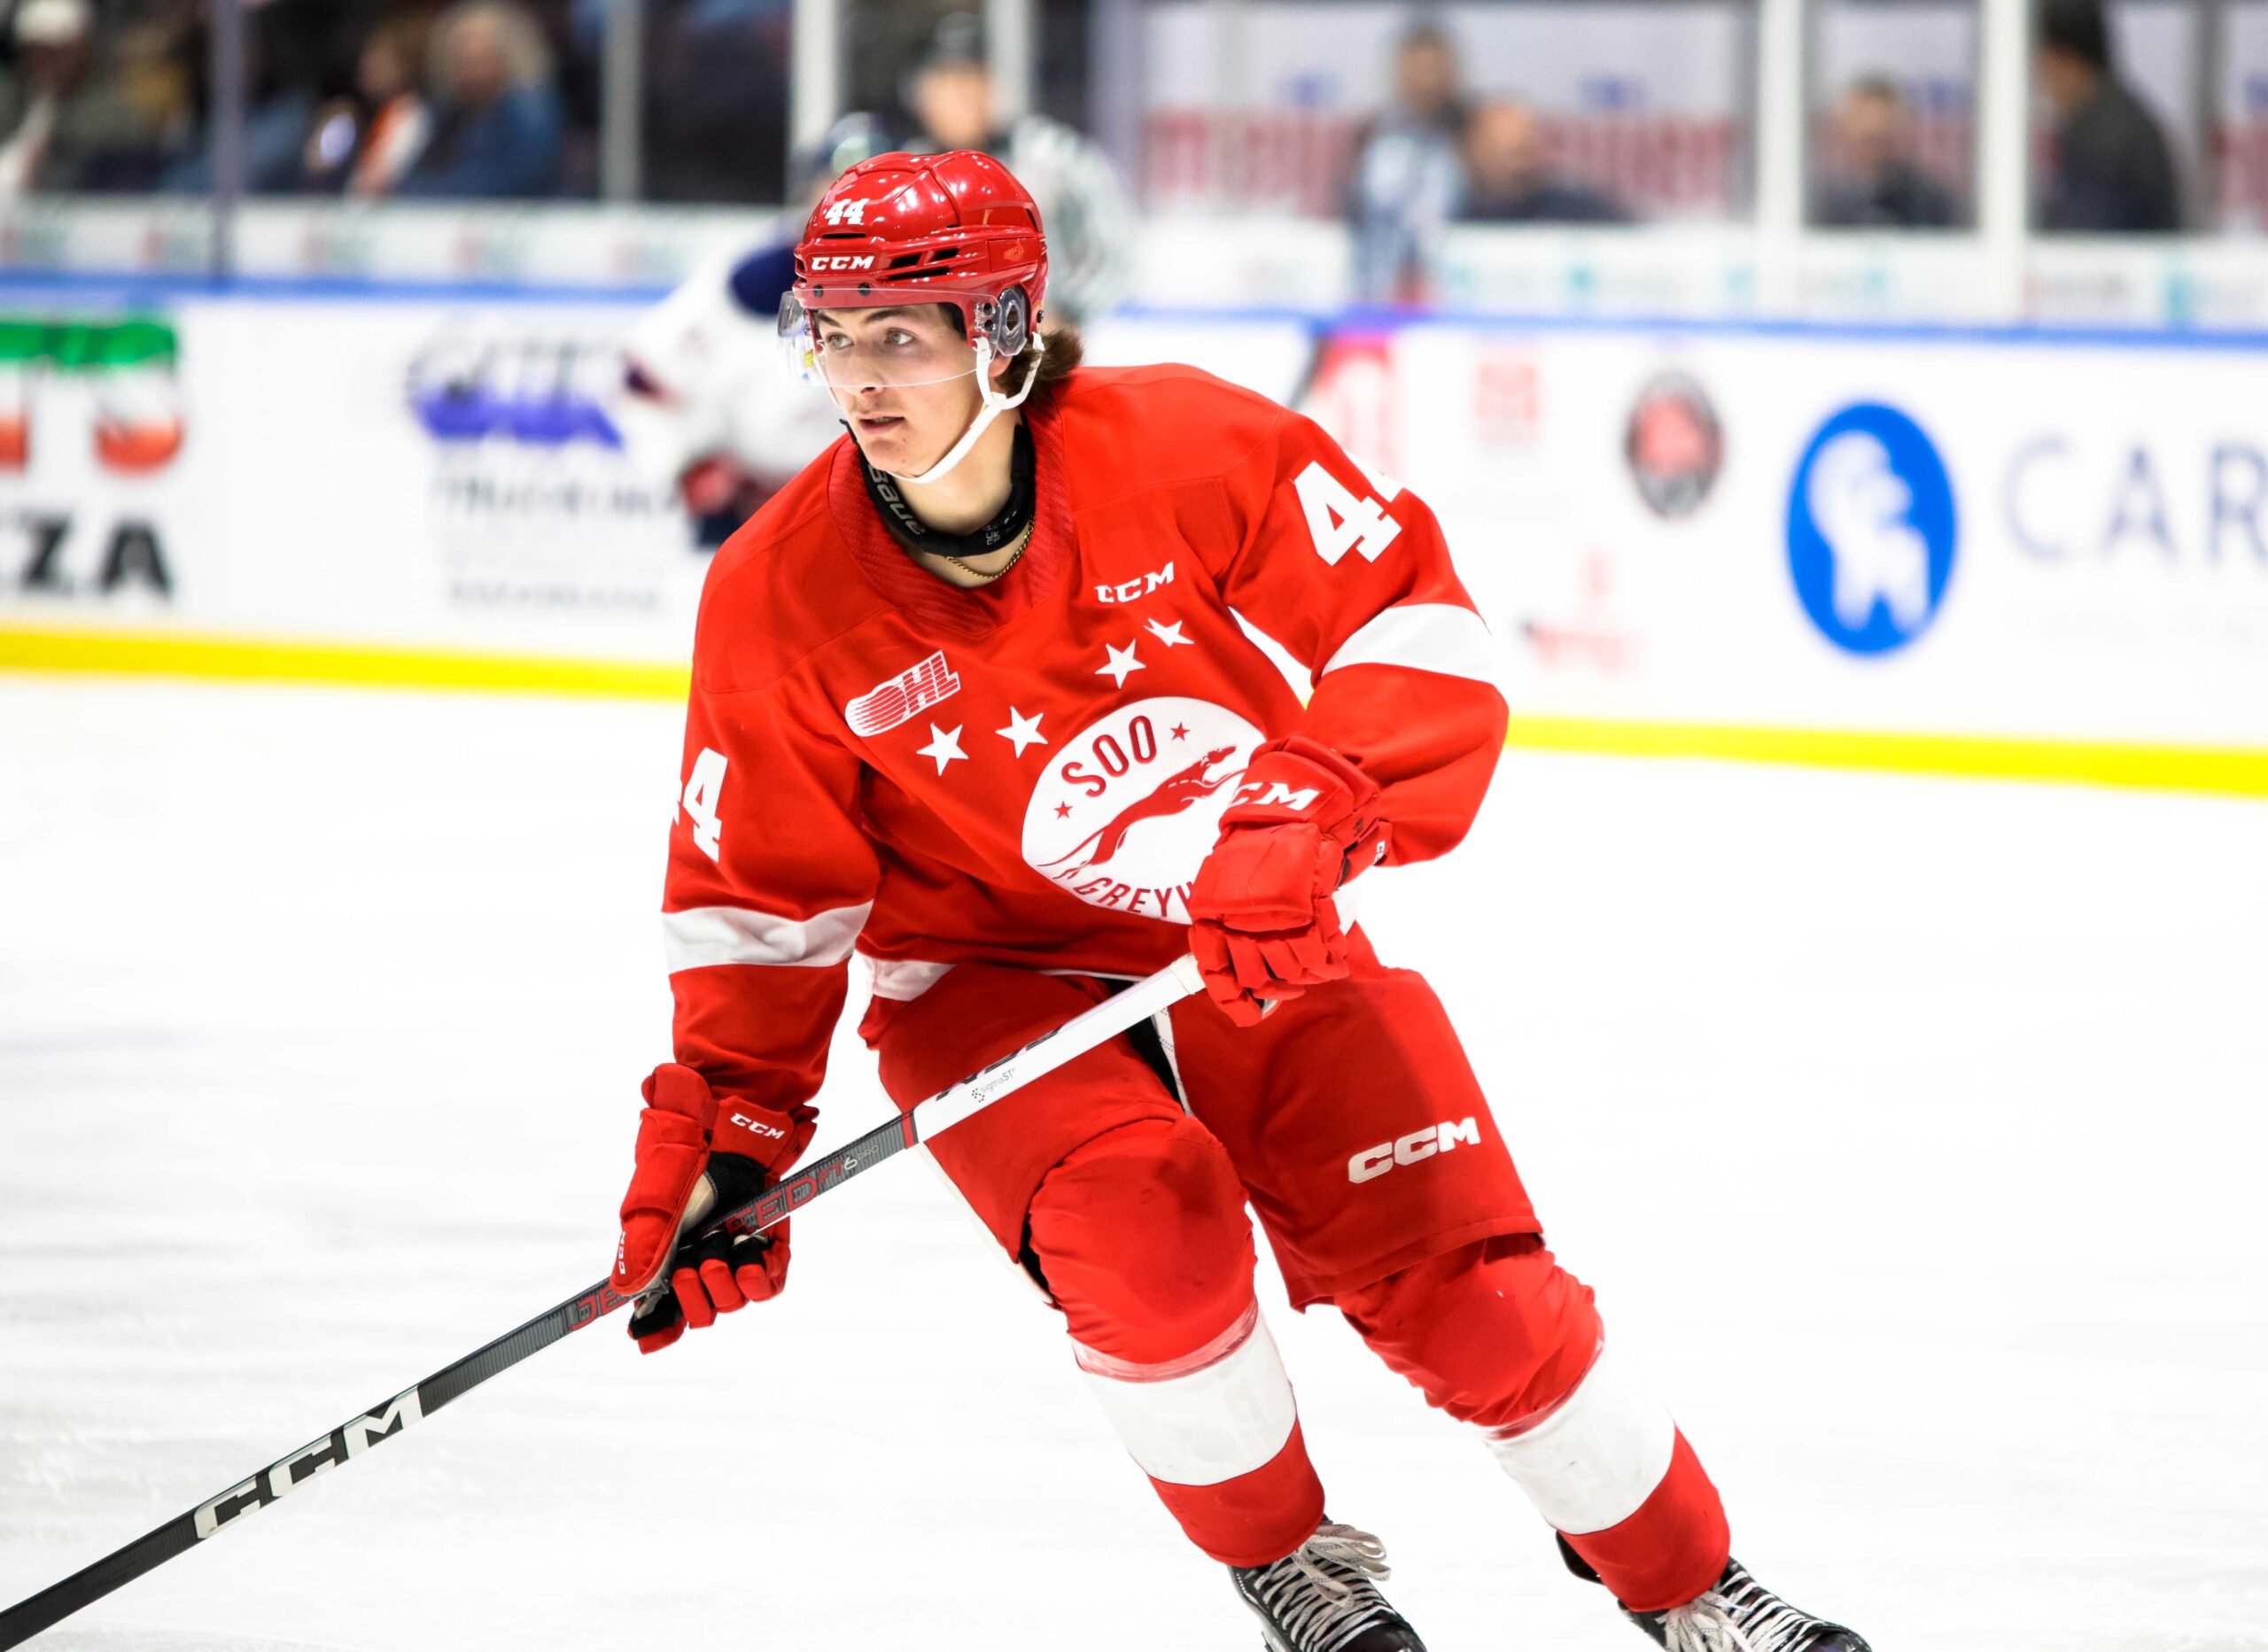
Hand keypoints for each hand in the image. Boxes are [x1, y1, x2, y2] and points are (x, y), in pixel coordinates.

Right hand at [610, 1064, 795, 1353]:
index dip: (656, 1330)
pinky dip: (762, 1279)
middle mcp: (697, 1259)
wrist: (729, 1120)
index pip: (658, 1311)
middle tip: (694, 1266)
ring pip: (733, 1302)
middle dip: (695, 1300)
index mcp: (663, 1255)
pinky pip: (770, 1283)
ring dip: (725, 1289)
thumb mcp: (655, 1194)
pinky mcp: (766, 1241)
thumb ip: (643, 1241)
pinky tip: (751, 1260)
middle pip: (700, 1313)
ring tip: (719, 1257)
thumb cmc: (682, 1152)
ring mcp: (733, 1251)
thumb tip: (626, 1292)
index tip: (650, 1340)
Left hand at [1187, 737, 1388, 1026]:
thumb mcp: (1229, 878)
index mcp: (1212, 912)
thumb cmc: (1261, 842)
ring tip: (1313, 966)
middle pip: (1260, 977)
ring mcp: (1275, 917)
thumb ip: (1230, 918)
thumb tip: (1236, 964)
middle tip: (1291, 980)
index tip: (1250, 1012)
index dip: (1235, 1001)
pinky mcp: (1309, 912)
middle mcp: (1239, 919)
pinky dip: (1329, 964)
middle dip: (1278, 985)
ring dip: (1304, 975)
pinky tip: (1332, 961)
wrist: (1292, 805)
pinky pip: (1319, 957)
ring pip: (1290, 971)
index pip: (1218, 975)